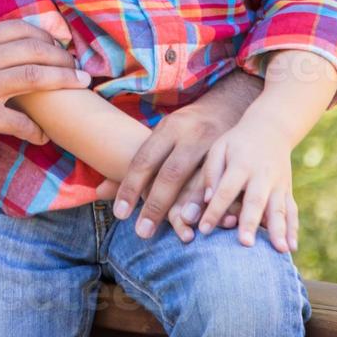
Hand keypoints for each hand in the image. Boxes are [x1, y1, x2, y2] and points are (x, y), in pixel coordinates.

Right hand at [0, 16, 90, 151]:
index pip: (18, 28)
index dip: (45, 34)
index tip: (60, 44)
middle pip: (33, 49)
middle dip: (62, 57)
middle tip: (78, 69)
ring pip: (34, 77)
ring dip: (62, 83)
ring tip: (79, 88)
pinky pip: (18, 122)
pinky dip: (35, 129)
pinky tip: (42, 136)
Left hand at [113, 71, 260, 238]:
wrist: (232, 104)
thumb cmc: (188, 129)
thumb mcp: (161, 137)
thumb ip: (137, 165)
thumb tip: (99, 192)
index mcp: (167, 129)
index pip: (144, 160)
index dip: (130, 188)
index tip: (119, 214)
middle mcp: (190, 135)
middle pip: (170, 173)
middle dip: (156, 204)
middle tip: (141, 232)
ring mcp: (215, 146)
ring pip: (200, 179)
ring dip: (190, 206)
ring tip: (180, 230)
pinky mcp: (237, 158)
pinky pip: (226, 184)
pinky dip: (218, 202)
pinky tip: (213, 220)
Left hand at [200, 117, 299, 251]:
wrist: (270, 129)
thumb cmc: (236, 143)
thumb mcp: (219, 148)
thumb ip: (212, 173)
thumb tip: (208, 199)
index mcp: (241, 165)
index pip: (225, 190)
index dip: (214, 210)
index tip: (203, 230)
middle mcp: (262, 176)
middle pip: (255, 202)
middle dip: (250, 223)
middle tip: (245, 244)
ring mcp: (278, 184)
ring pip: (279, 209)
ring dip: (279, 231)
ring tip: (279, 251)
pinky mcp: (287, 191)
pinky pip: (292, 211)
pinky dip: (293, 230)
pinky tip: (292, 247)